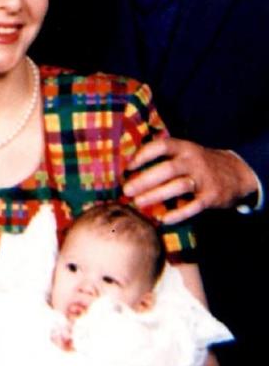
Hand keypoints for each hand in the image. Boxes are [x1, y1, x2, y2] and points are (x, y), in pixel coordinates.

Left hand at [124, 135, 258, 223]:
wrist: (237, 173)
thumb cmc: (199, 163)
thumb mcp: (185, 152)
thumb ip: (164, 157)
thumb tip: (131, 167)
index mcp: (183, 148)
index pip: (161, 146)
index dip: (143, 155)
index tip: (128, 167)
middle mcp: (193, 161)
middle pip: (166, 169)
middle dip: (144, 180)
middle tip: (126, 190)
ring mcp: (203, 179)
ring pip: (178, 186)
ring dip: (156, 195)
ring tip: (138, 203)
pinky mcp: (211, 196)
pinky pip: (193, 206)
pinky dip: (178, 213)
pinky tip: (164, 219)